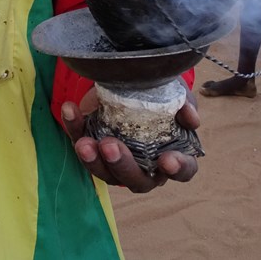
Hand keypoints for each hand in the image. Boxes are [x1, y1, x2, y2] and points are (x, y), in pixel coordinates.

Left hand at [61, 86, 199, 192]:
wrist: (130, 80)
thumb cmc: (160, 93)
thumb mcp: (174, 92)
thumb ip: (184, 103)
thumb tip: (190, 116)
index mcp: (173, 155)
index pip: (182, 170)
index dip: (177, 168)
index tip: (166, 159)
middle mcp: (146, 167)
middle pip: (137, 180)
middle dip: (122, 165)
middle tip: (111, 146)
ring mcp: (117, 162)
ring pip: (105, 173)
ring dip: (93, 160)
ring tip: (84, 143)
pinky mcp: (94, 149)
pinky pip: (83, 144)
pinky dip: (75, 129)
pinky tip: (70, 110)